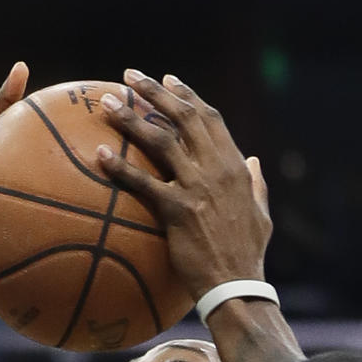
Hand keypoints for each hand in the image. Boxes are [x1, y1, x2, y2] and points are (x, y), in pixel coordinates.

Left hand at [96, 70, 271, 301]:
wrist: (238, 285)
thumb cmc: (248, 254)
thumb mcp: (262, 213)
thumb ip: (256, 184)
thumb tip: (254, 161)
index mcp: (234, 166)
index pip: (210, 118)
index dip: (187, 95)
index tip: (168, 79)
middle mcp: (216, 168)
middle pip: (183, 117)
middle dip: (154, 91)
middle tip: (129, 76)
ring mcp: (197, 188)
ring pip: (161, 140)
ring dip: (131, 117)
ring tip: (106, 102)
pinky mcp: (178, 211)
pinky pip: (144, 183)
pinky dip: (120, 167)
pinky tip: (99, 154)